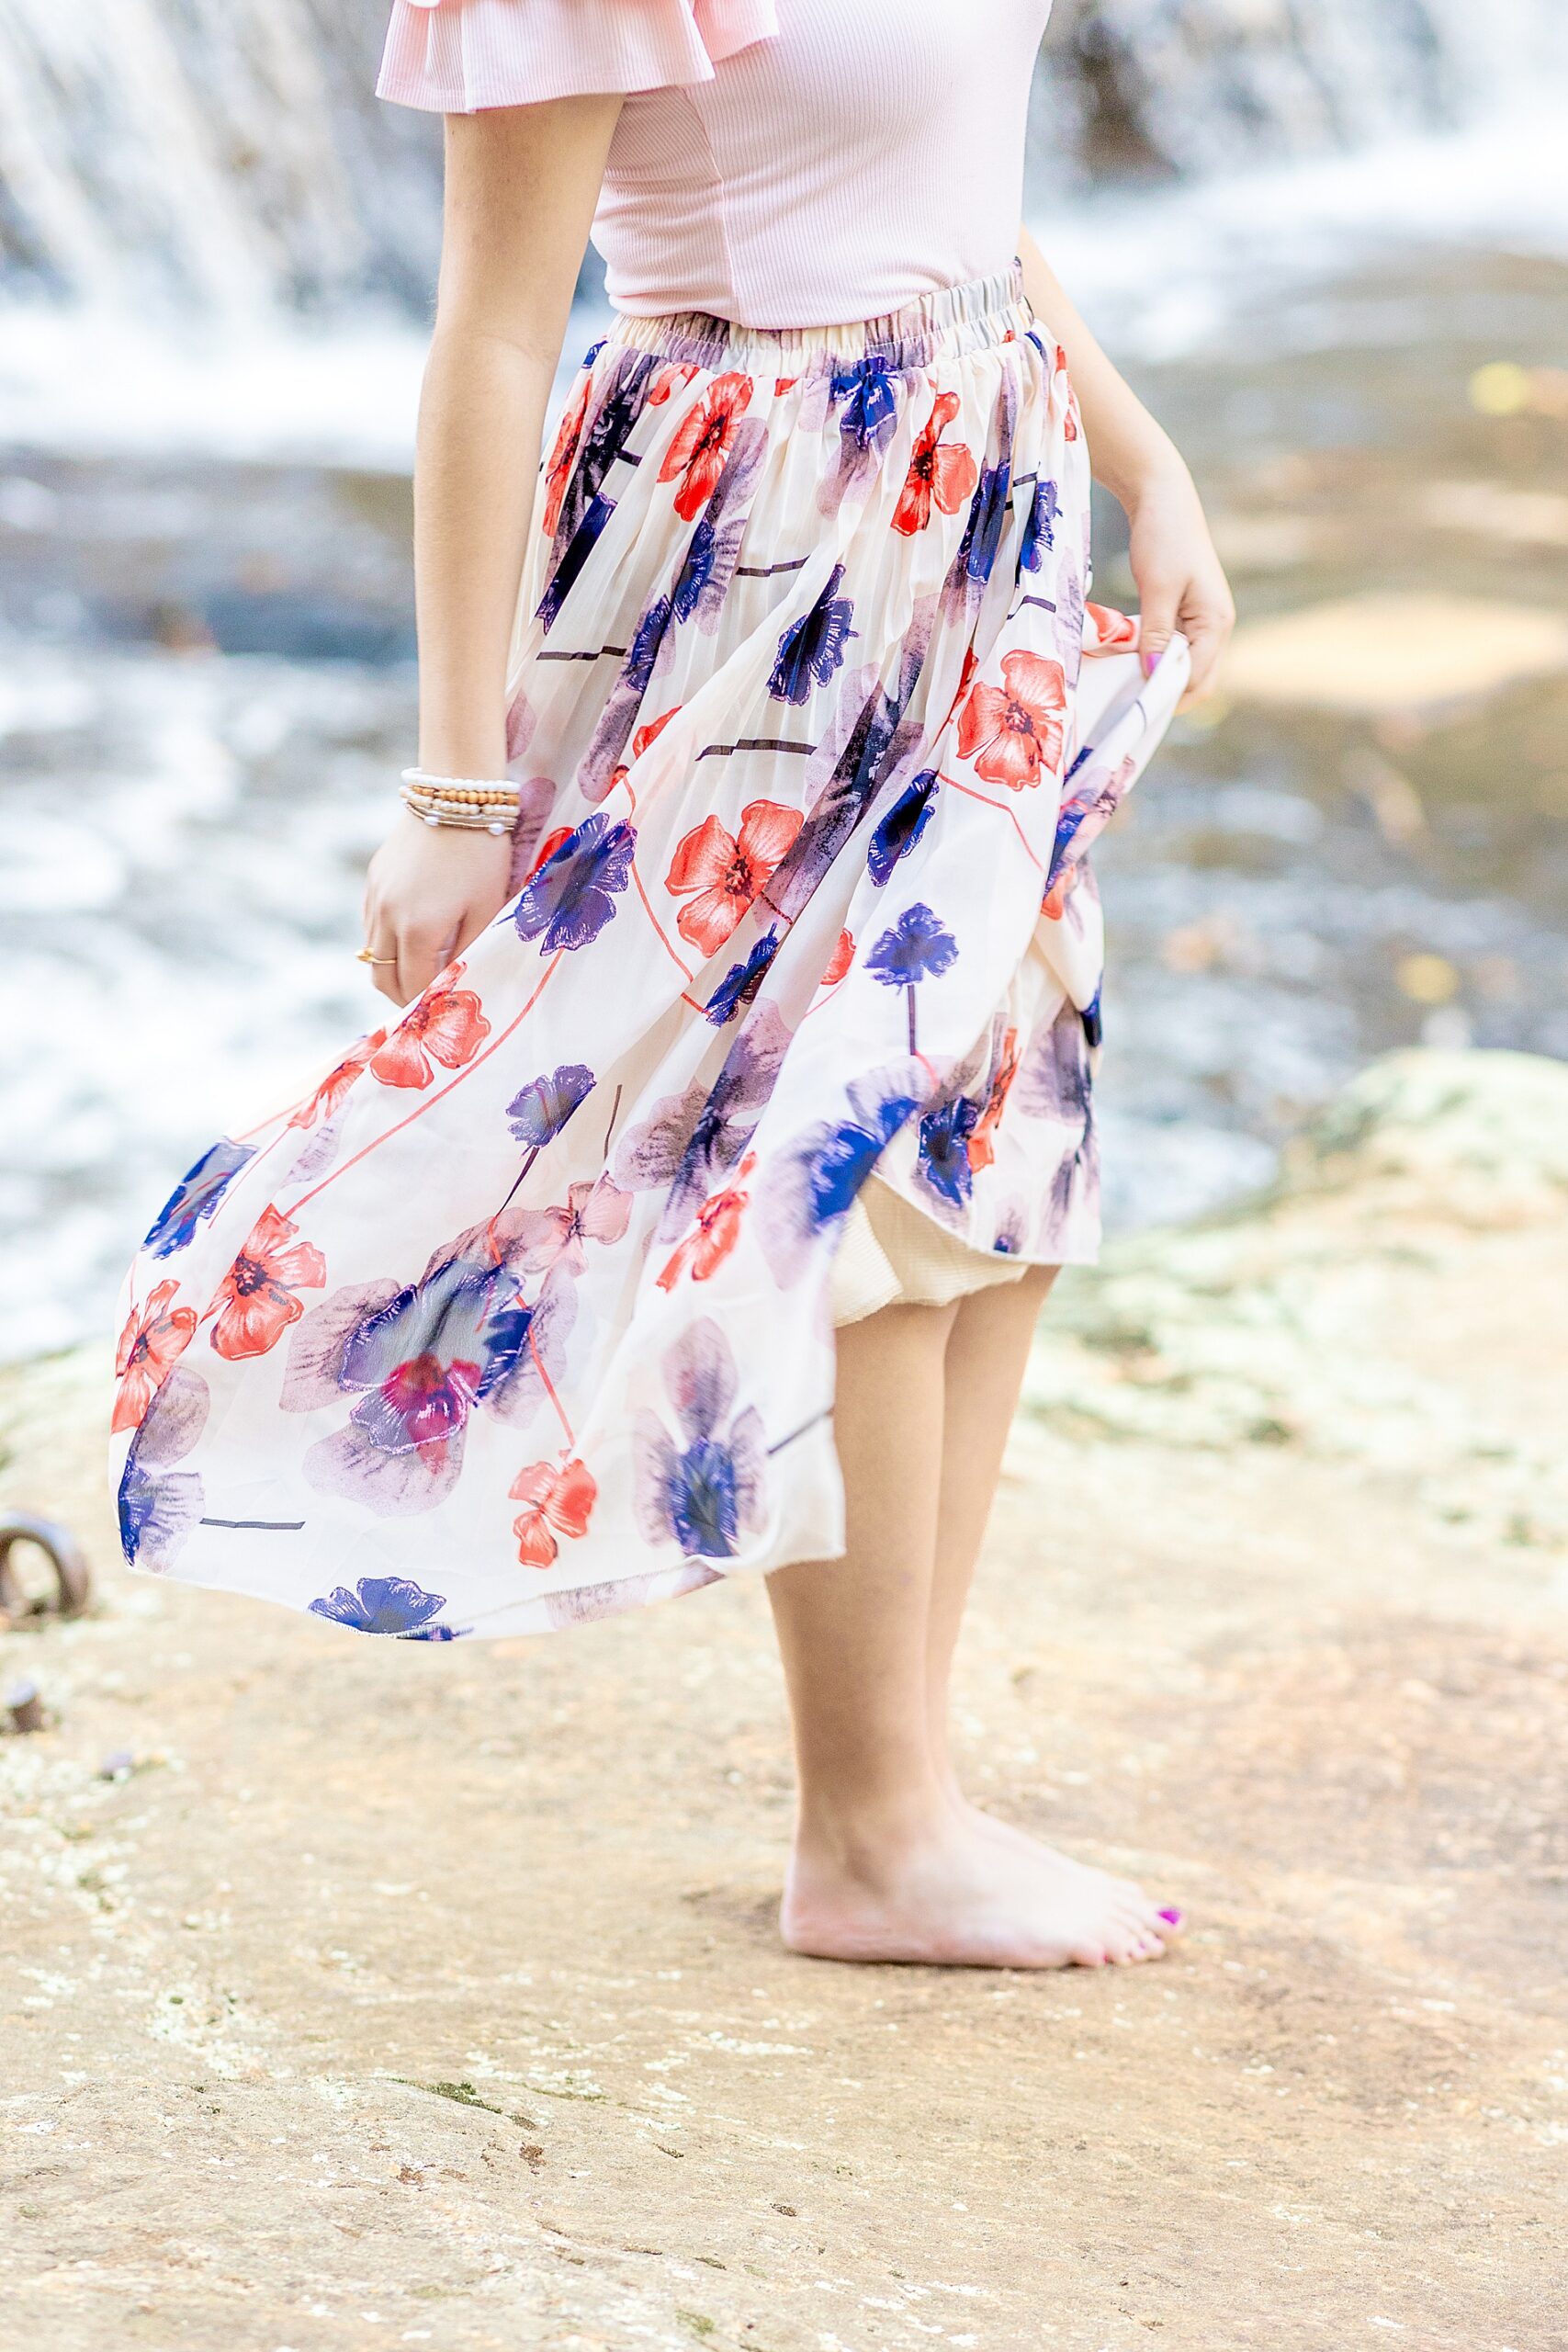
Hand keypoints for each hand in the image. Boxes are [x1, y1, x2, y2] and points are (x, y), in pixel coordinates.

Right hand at [362, 812, 514, 1004]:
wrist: (455, 796)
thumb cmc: (481, 855)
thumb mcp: (486, 909)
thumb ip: (469, 951)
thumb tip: (456, 982)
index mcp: (417, 930)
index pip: (412, 987)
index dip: (426, 1004)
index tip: (441, 1011)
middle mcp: (387, 917)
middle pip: (381, 978)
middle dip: (402, 996)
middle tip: (427, 1001)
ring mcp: (375, 896)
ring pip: (372, 953)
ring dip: (392, 968)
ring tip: (422, 970)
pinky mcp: (374, 878)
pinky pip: (370, 924)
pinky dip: (386, 940)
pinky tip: (412, 936)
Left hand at [1124, 459, 1234, 702]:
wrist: (1162, 498)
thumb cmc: (1163, 537)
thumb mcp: (1157, 589)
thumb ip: (1157, 635)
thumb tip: (1153, 676)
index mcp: (1217, 622)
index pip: (1198, 678)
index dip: (1167, 694)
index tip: (1133, 704)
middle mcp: (1217, 626)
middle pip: (1199, 680)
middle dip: (1167, 694)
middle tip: (1129, 700)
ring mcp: (1204, 621)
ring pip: (1186, 668)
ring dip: (1160, 677)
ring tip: (1127, 682)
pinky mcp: (1188, 614)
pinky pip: (1176, 650)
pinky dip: (1157, 659)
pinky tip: (1131, 659)